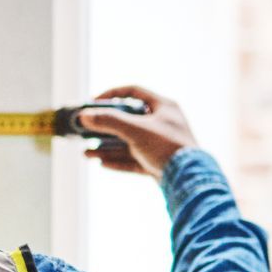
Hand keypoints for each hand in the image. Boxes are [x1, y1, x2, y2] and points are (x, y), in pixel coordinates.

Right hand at [76, 84, 197, 180]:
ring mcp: (161, 144)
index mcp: (164, 107)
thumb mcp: (135, 130)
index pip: (134, 92)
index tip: (93, 102)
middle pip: (128, 121)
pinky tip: (102, 163)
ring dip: (107, 148)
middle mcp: (163, 123)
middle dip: (105, 128)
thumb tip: (83, 116)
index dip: (111, 94)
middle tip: (86, 132)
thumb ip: (109, 121)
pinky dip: (118, 161)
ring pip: (129, 143)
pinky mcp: (159, 163)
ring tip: (87, 153)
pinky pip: (135, 160)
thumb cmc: (167, 147)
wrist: (188, 179)